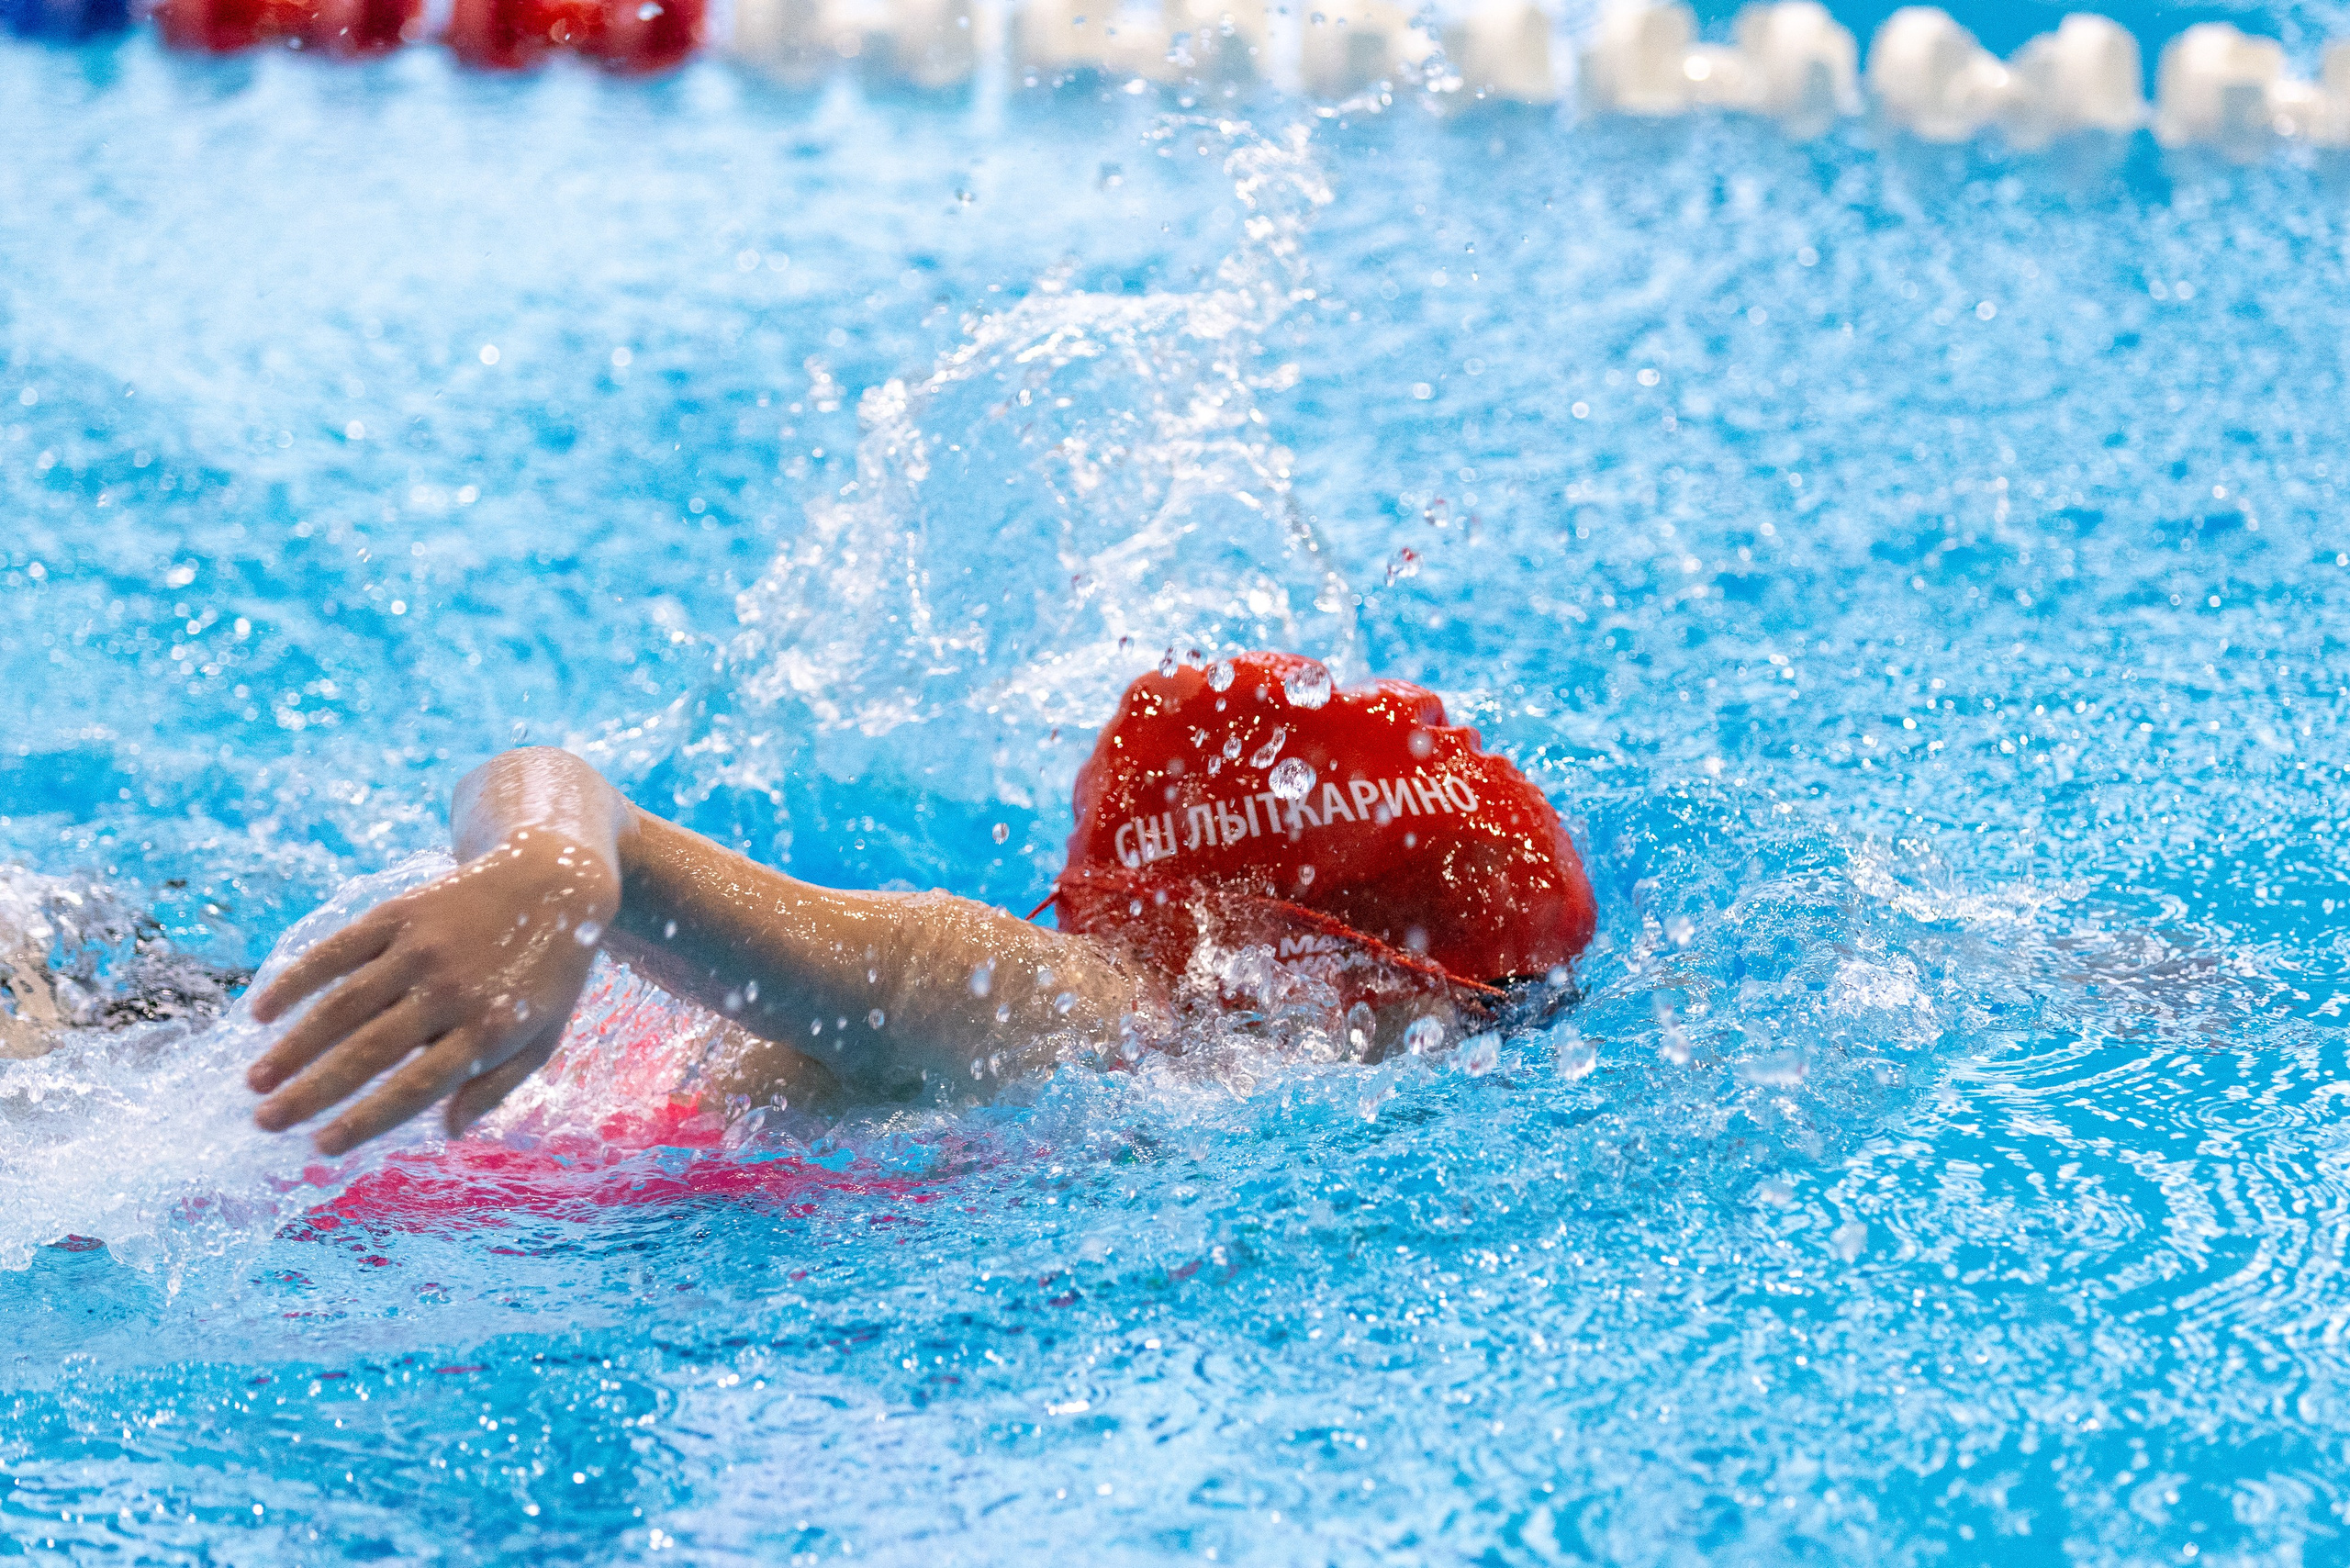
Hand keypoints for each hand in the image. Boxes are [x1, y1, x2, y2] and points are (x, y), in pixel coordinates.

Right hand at [245, 830, 620, 1154]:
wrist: (554, 882)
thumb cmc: (547, 974)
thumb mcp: (541, 1037)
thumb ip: (496, 1086)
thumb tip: (445, 1131)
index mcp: (488, 1029)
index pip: (415, 1087)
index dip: (365, 1120)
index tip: (321, 1147)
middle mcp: (451, 990)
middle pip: (368, 1051)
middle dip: (311, 1092)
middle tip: (265, 1122)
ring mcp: (422, 948)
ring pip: (343, 1004)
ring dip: (293, 1046)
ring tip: (256, 1082)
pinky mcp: (401, 913)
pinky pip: (338, 950)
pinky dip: (297, 981)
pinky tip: (263, 1012)